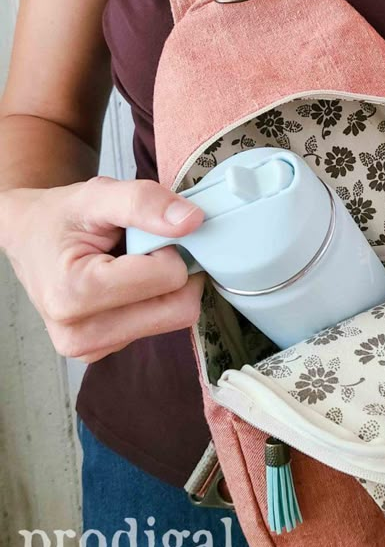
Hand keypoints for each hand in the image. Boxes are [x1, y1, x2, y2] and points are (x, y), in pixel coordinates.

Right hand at [1, 175, 206, 363]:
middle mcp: (79, 335)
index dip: (166, 244)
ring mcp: (92, 349)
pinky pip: (159, 326)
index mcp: (74, 295)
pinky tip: (124, 283)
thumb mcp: (97, 195)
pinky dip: (152, 299)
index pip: (169, 276)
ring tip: (127, 264)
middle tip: (142, 247)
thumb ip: (143, 201)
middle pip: (179, 308)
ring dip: (162, 286)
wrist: (30, 238)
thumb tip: (192, 220)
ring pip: (174, 318)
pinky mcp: (104, 352)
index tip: (139, 232)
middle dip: (172, 270)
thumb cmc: (61, 217)